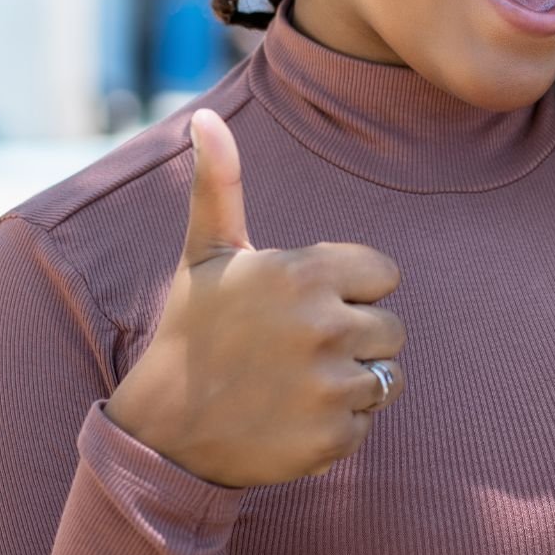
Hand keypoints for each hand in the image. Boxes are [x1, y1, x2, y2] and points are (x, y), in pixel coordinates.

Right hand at [103, 108, 406, 486]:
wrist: (162, 432)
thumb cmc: (191, 332)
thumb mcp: (205, 255)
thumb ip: (219, 183)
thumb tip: (204, 117)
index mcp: (302, 272)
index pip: (384, 274)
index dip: (349, 290)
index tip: (304, 305)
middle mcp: (323, 325)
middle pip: (392, 328)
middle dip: (354, 338)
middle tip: (296, 351)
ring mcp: (330, 385)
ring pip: (387, 376)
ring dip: (350, 382)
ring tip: (295, 384)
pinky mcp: (333, 437)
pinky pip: (367, 423)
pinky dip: (337, 426)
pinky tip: (291, 418)